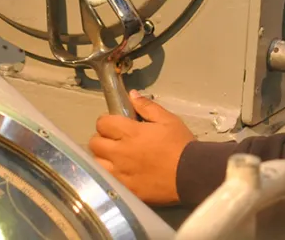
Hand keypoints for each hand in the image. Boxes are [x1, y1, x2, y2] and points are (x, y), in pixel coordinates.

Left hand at [89, 90, 194, 204]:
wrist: (190, 173)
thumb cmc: (180, 143)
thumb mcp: (168, 119)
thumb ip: (147, 107)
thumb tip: (131, 95)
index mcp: (130, 133)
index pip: (102, 123)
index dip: (107, 120)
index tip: (116, 122)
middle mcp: (120, 153)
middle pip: (94, 143)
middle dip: (102, 137)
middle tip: (115, 138)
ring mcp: (119, 173)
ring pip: (96, 163)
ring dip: (102, 157)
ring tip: (114, 156)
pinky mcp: (123, 188)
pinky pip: (105, 179)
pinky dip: (108, 173)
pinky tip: (119, 171)